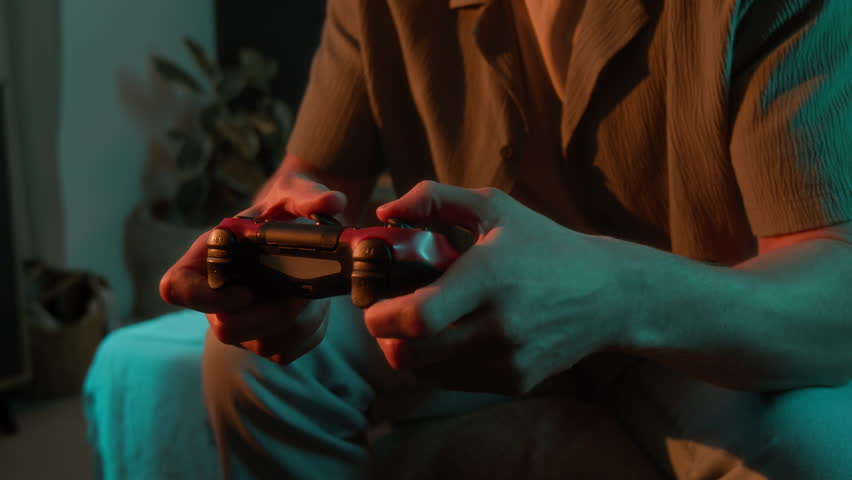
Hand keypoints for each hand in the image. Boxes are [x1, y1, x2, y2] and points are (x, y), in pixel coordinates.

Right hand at [159, 171, 346, 363]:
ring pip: (263, 345)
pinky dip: (310, 333)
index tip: (245, 289)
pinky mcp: (265, 339)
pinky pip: (285, 351)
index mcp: (207, 259)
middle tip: (300, 296)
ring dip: (298, 323)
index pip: (177, 288)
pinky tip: (317, 309)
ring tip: (315, 295)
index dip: (205, 297)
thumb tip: (334, 202)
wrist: (300, 234)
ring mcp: (240, 323)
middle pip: (225, 330)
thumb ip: (307, 195)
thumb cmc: (283, 210)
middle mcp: (216, 298)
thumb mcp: (292, 193)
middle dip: (270, 316)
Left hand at [364, 181, 633, 393]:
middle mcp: (499, 325)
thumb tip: (385, 214)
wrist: (608, 295)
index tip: (372, 306)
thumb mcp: (495, 209)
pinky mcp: (515, 381)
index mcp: (491, 276)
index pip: (419, 317)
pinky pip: (454, 381)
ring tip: (425, 323)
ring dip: (413, 351)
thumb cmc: (545, 246)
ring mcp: (509, 360)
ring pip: (427, 373)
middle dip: (387, 338)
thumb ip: (435, 200)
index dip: (381, 318)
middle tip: (388, 317)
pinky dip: (441, 364)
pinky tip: (455, 336)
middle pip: (412, 355)